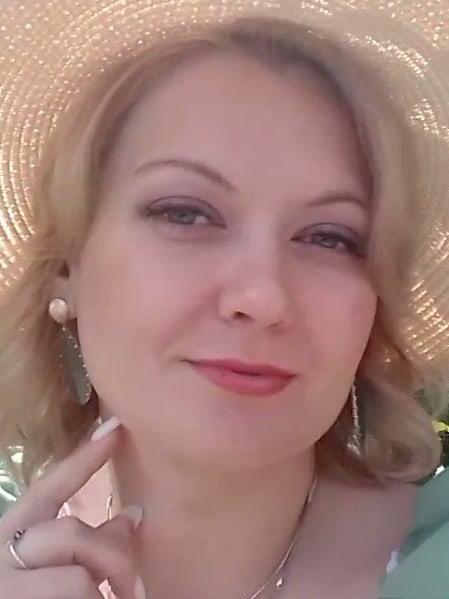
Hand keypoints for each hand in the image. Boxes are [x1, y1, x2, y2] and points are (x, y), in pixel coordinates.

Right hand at [0, 417, 144, 598]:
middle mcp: (1, 557)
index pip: (50, 488)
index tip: (117, 428)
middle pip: (71, 535)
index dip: (84, 458)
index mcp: (8, 535)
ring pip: (77, 582)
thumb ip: (84, 544)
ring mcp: (7, 588)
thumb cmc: (21, 592)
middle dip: (110, 558)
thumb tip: (133, 518)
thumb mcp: (44, 567)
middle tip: (132, 589)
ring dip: (102, 598)